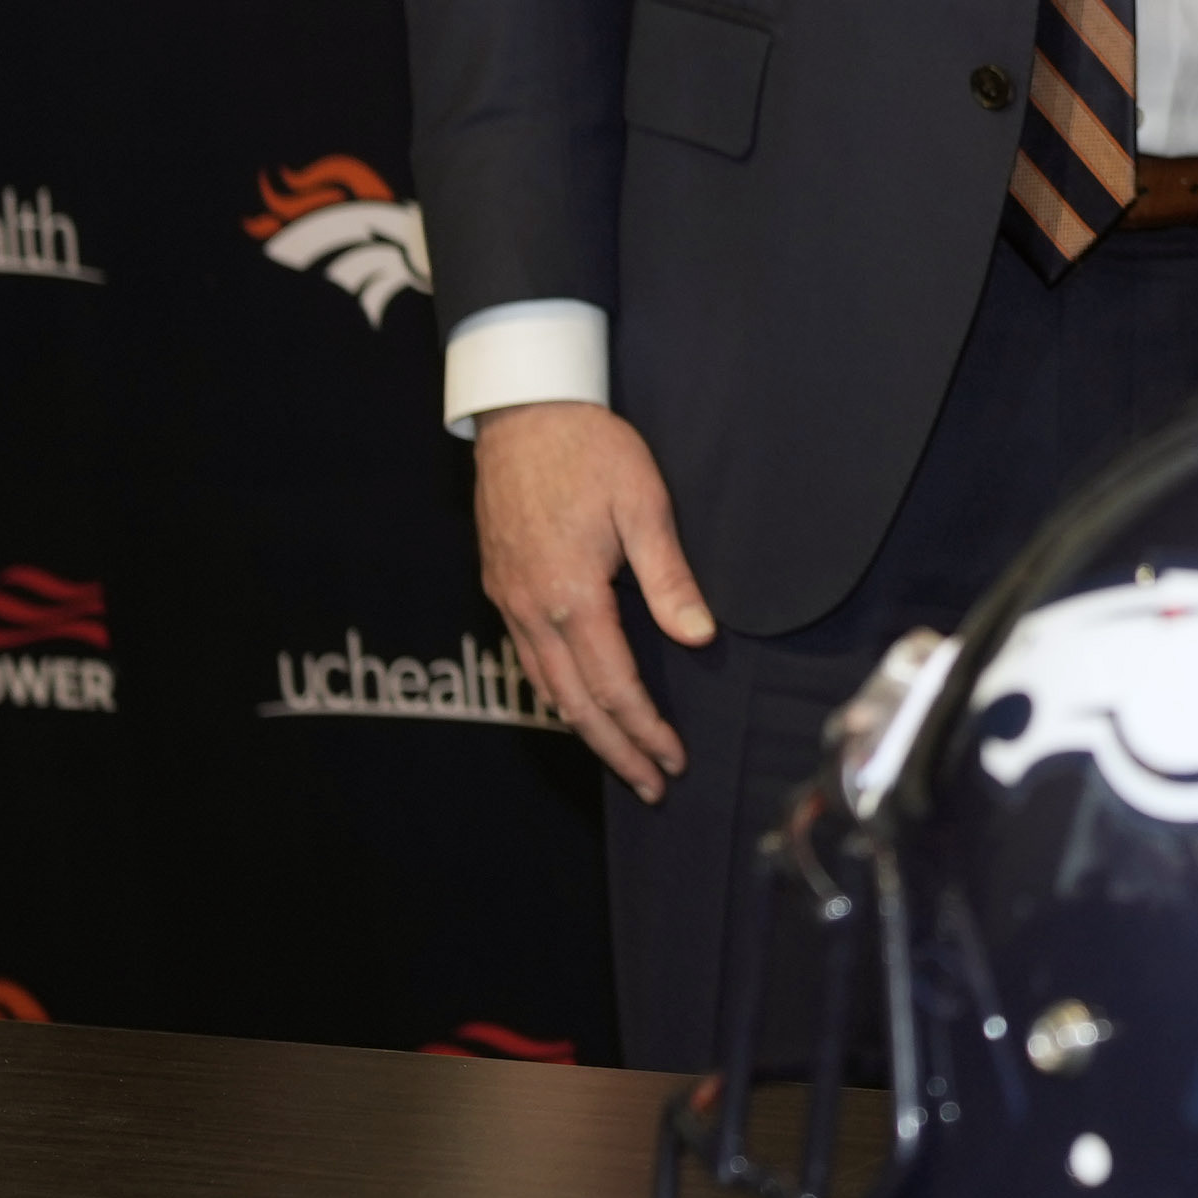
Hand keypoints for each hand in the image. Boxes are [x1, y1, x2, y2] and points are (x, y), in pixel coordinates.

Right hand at [477, 403, 715, 798]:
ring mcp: (509, 600)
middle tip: (652, 785)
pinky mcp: (500, 586)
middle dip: (616, 750)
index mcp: (572, 596)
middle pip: (574, 703)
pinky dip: (555, 694)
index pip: (613, 687)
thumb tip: (697, 638)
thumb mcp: (645, 506)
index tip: (674, 761)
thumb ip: (669, 578)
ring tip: (622, 759)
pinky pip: (527, 660)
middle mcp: (532, 609)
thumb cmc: (590, 450)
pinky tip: (577, 705)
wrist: (524, 411)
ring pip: (545, 687)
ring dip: (585, 729)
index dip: (644, 731)